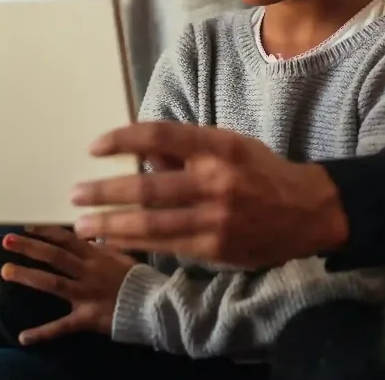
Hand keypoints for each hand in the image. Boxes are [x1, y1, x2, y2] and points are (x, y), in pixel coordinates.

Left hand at [0, 227, 136, 343]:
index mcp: (96, 255)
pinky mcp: (86, 318)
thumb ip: (102, 243)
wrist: (154, 305)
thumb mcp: (122, 253)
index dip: (46, 232)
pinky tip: (23, 337)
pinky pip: (63, 326)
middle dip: (30, 247)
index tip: (27, 226)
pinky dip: (43, 332)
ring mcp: (85, 294)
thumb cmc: (136, 278)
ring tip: (5, 271)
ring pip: (53, 283)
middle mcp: (87, 271)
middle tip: (6, 240)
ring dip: (28, 276)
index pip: (67, 239)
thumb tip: (89, 231)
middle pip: (55, 256)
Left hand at [70, 122, 348, 267]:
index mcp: (218, 146)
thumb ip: (187, 150)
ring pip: (150, 223)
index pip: (160, 136)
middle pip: (147, 185)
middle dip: (104, 192)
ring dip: (110, 225)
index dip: (123, 139)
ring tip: (82, 226)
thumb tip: (142, 153)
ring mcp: (215, 218)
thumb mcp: (230, 146)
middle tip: (75, 195)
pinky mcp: (215, 249)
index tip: (95, 146)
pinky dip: (135, 245)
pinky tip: (113, 243)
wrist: (309, 211)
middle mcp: (215, 181)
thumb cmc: (262, 173)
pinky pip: (166, 246)